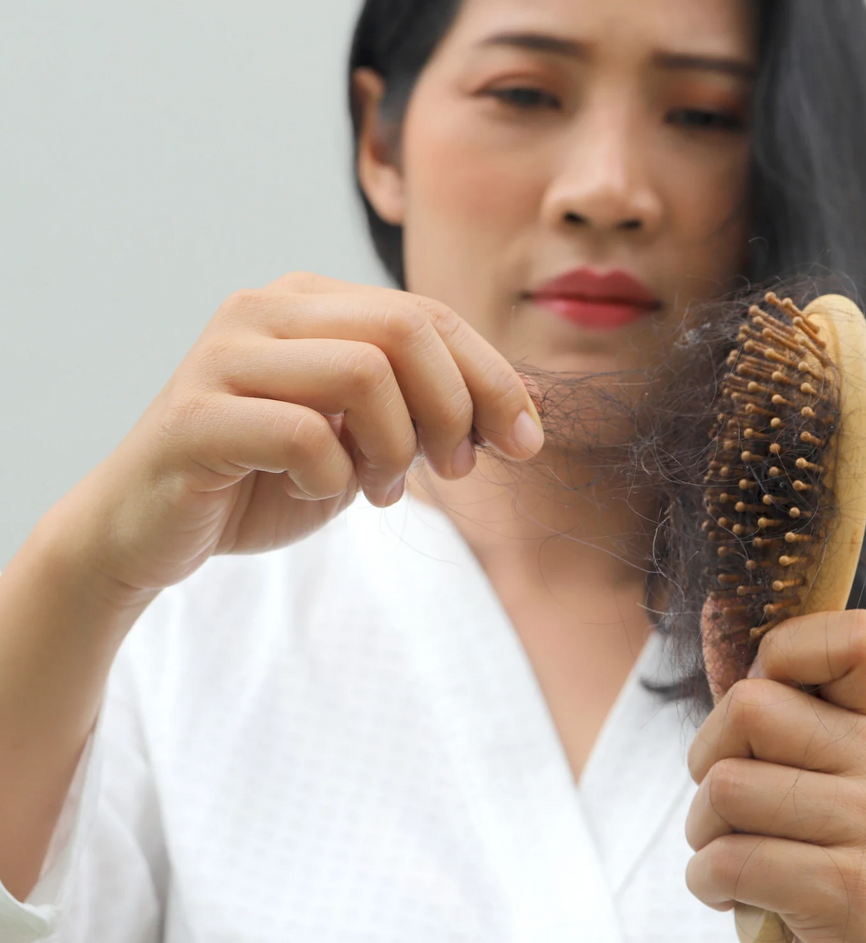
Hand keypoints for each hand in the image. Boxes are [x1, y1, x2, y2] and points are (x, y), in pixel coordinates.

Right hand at [48, 271, 542, 598]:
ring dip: (396, 446)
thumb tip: (527, 406)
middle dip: (456, 407)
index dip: (494, 378)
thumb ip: (428, 412)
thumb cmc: (266, 478)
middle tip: (456, 469)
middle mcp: (266, 310)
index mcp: (311, 303)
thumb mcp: (366, 441)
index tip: (526, 441)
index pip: (430, 316)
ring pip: (363, 372)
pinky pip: (304, 434)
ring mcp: (224, 356)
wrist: (152, 529)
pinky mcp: (193, 416)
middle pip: (406, 330)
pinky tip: (322, 495)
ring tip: (381, 488)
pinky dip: (334, 477)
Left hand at [684, 609, 865, 942]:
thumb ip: (771, 701)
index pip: (851, 633)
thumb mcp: (811, 771)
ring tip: (742, 857)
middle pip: (746, 705)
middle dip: (708, 760)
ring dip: (704, 834)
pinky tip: (742, 900)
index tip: (761, 708)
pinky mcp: (847, 892)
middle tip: (733, 806)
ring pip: (723, 787)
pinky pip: (725, 861)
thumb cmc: (817, 854)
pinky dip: (708, 885)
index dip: (779, 652)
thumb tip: (714, 603)